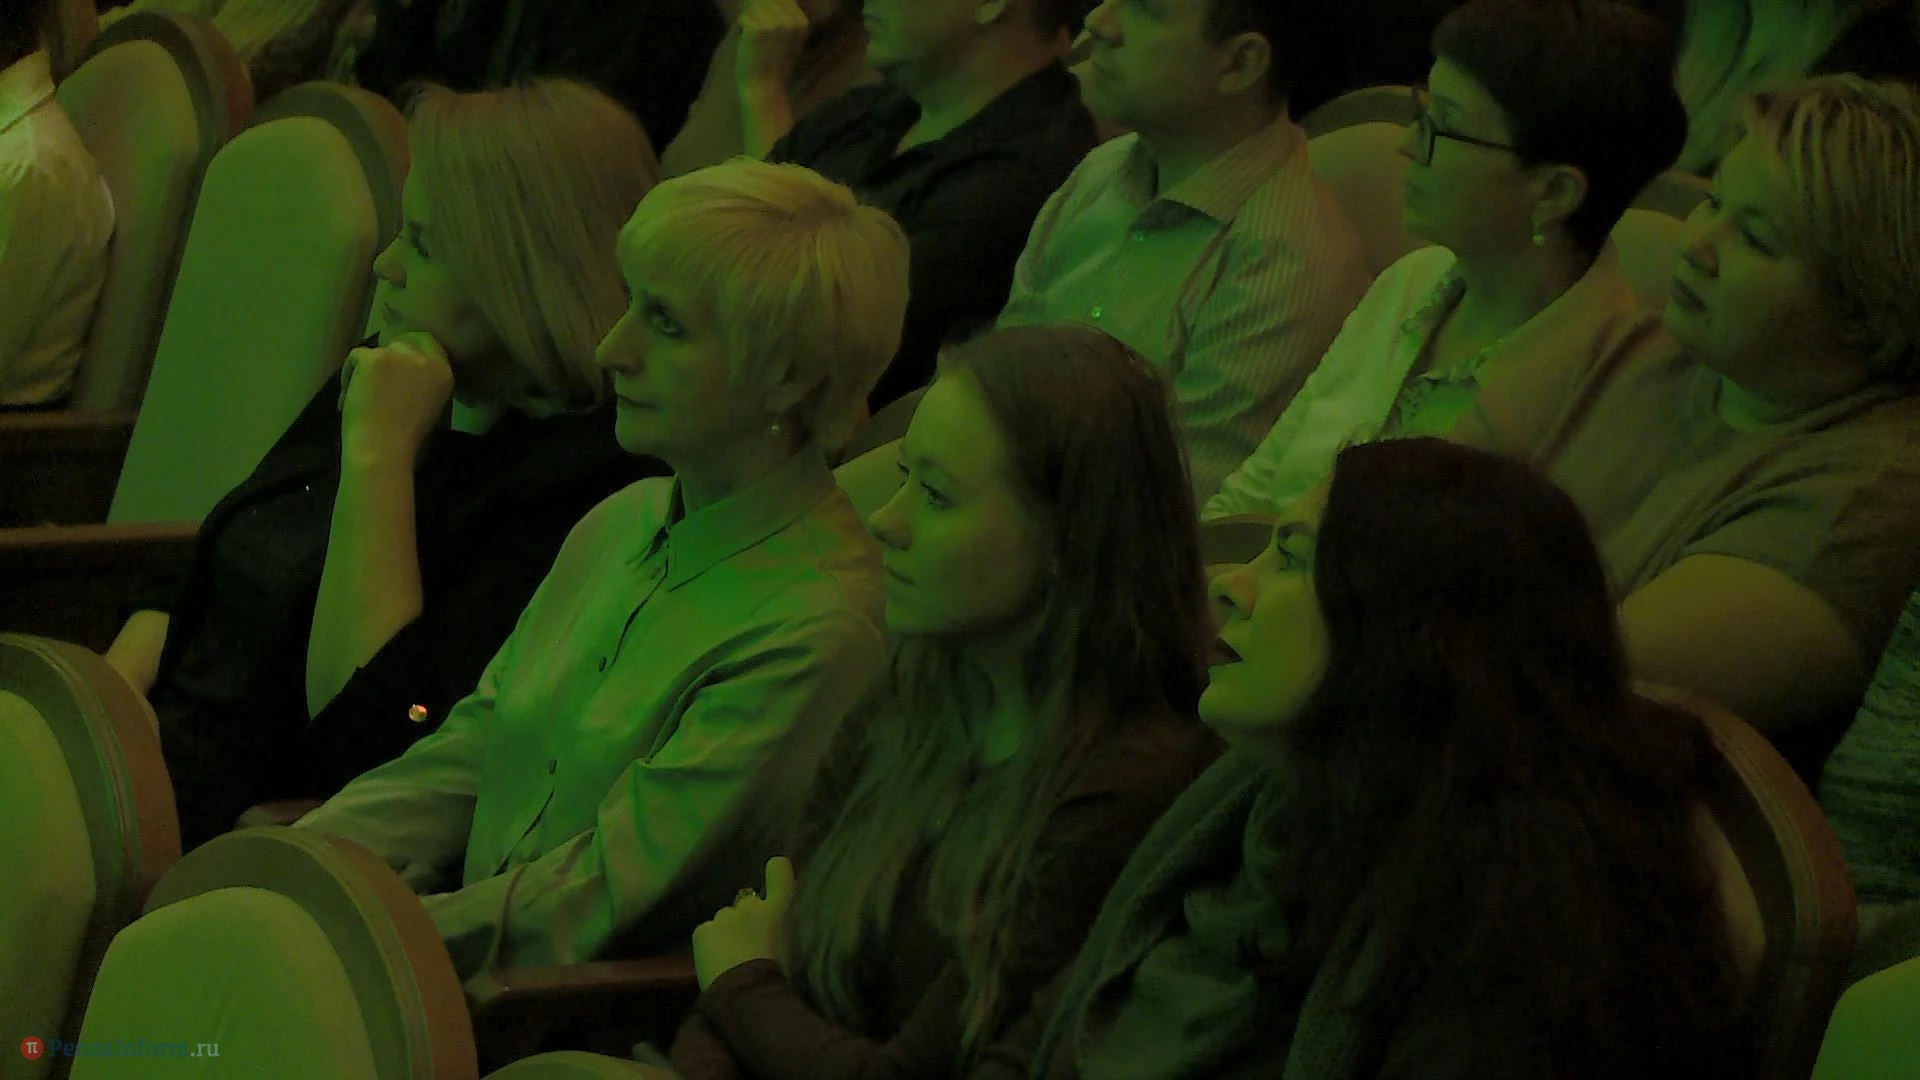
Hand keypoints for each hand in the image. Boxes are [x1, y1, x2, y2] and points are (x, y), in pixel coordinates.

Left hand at [339, 330, 455, 466]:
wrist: (383, 448)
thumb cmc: (406, 439)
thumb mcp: (430, 406)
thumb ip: (424, 382)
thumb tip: (404, 371)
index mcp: (444, 372)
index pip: (428, 342)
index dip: (409, 348)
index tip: (395, 364)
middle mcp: (425, 359)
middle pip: (400, 344)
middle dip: (386, 360)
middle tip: (374, 382)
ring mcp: (399, 355)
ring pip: (376, 352)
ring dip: (366, 371)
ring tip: (362, 398)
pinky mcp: (374, 358)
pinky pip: (356, 357)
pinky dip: (349, 375)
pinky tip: (349, 398)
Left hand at [692, 856, 796, 989]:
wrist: (748, 994)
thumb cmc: (782, 976)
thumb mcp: (797, 950)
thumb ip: (789, 933)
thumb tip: (784, 931)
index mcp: (780, 910)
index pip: (779, 872)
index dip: (777, 870)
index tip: (776, 867)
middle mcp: (751, 906)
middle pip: (747, 905)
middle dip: (746, 919)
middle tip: (750, 947)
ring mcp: (724, 916)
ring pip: (724, 921)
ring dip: (727, 933)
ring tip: (731, 959)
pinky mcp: (703, 931)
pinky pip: (707, 934)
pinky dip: (710, 945)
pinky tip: (716, 964)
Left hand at [736, 0, 809, 92]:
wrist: (765, 89)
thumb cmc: (772, 65)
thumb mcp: (787, 39)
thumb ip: (782, 16)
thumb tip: (764, 1)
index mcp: (802, 21)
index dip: (767, 6)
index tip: (761, 22)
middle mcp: (792, 20)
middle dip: (755, 9)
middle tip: (752, 29)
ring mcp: (775, 23)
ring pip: (753, 4)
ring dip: (747, 17)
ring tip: (749, 36)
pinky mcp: (758, 28)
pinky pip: (743, 16)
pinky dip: (740, 27)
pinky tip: (746, 41)